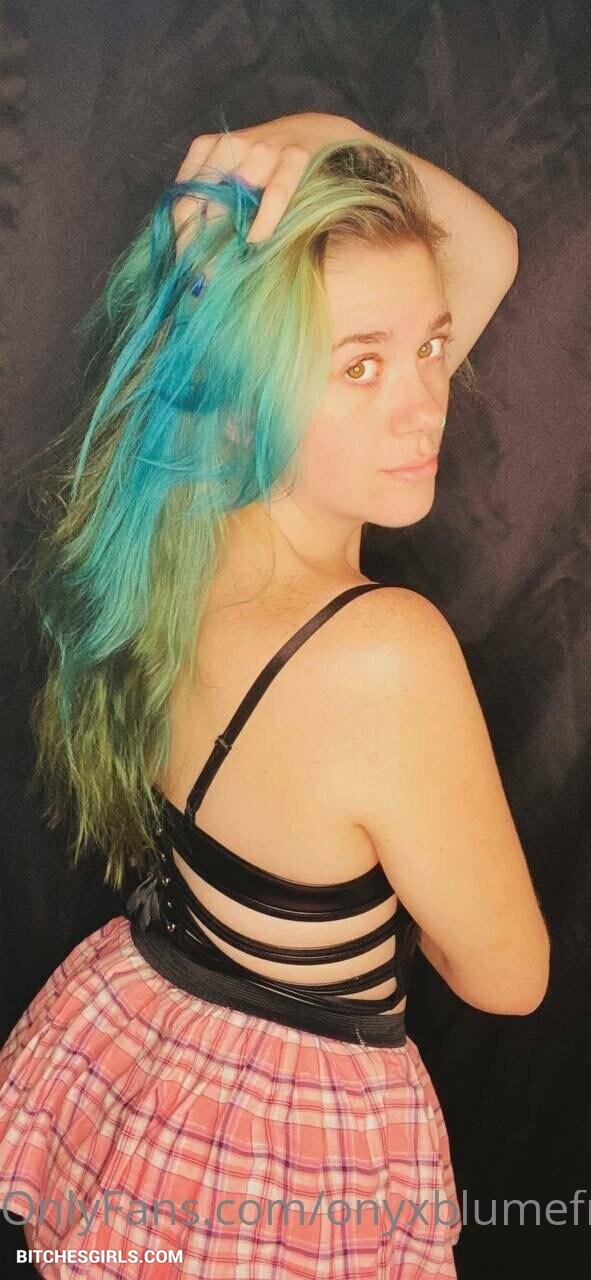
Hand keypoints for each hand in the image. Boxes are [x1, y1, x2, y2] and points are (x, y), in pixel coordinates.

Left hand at [173, 112, 371, 250]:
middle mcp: (234, 146)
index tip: (180, 260)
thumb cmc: (270, 158)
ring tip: (221, 269)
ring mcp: (265, 150)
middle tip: (198, 275)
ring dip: (228, 237)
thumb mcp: (234, 165)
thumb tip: (188, 238)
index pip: (184, 194)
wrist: (318, 129)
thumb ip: (211, 192)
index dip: (179, 230)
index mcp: (211, 147)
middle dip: (200, 240)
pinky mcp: (295, 156)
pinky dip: (265, 218)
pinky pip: (277, 192)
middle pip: (206, 200)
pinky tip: (257, 240)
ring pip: (238, 197)